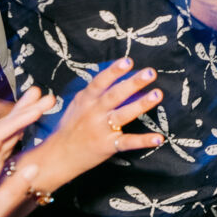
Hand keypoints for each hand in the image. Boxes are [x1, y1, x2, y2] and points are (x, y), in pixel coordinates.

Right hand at [19, 59, 165, 194]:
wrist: (58, 155)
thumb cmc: (71, 127)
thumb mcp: (78, 104)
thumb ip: (95, 91)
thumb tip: (115, 74)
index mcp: (85, 100)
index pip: (100, 82)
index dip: (113, 71)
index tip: (128, 61)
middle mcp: (93, 113)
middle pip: (115, 95)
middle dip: (133, 83)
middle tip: (150, 72)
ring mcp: (101, 130)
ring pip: (123, 115)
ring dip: (141, 104)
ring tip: (157, 94)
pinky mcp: (108, 146)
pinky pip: (127, 142)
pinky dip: (143, 141)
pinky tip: (158, 138)